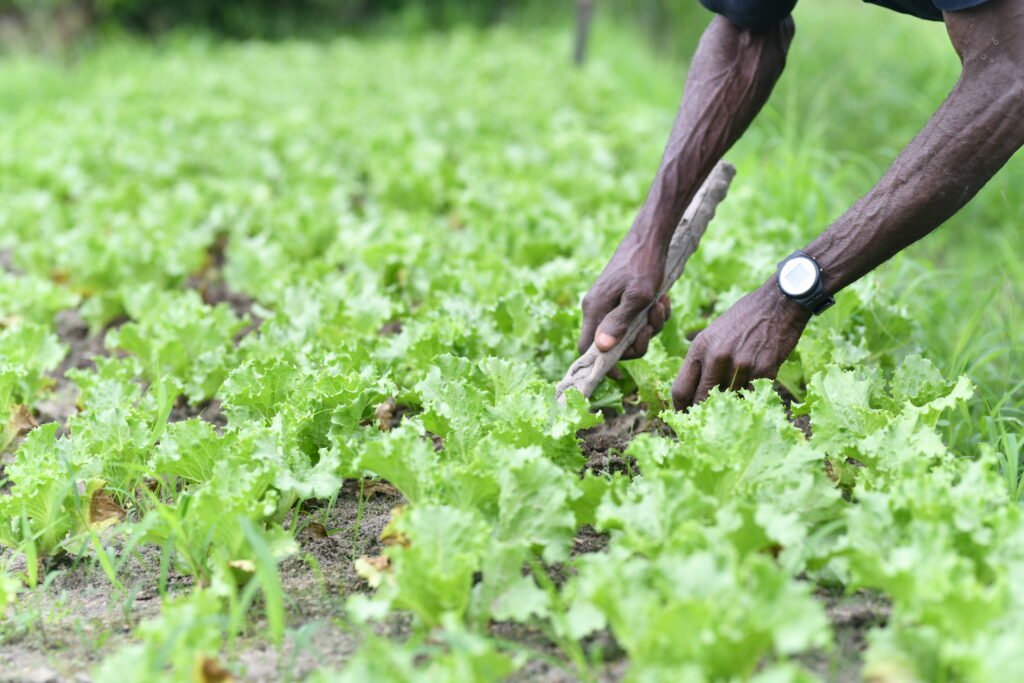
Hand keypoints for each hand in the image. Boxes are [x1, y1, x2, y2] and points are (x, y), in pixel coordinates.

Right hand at [579, 238, 670, 359]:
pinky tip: (663, 300)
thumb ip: (619, 323)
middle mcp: (598, 308)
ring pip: (629, 332)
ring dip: (650, 325)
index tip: (620, 375)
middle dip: (639, 340)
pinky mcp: (622, 298)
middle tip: (653, 323)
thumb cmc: (644, 264)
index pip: (586, 349)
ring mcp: (610, 303)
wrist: (651, 237)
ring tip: (661, 305)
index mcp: (595, 309)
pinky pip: (636, 319)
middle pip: (613, 344)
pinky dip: (652, 314)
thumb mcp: (638, 297)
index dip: (600, 366)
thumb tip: (601, 349)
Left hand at [672, 281, 810, 409]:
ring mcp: (741, 365)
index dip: (680, 408)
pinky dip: (752, 393)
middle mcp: (717, 357)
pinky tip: (755, 383)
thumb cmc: (744, 317)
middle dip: (703, 412)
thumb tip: (694, 389)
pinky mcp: (764, 370)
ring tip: (737, 394)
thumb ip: (703, 359)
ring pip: (729, 399)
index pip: (680, 388)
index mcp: (700, 347)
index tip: (684, 417)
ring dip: (732, 401)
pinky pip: (753, 394)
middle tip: (706, 421)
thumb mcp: (713, 333)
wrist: (779, 303)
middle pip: (701, 400)